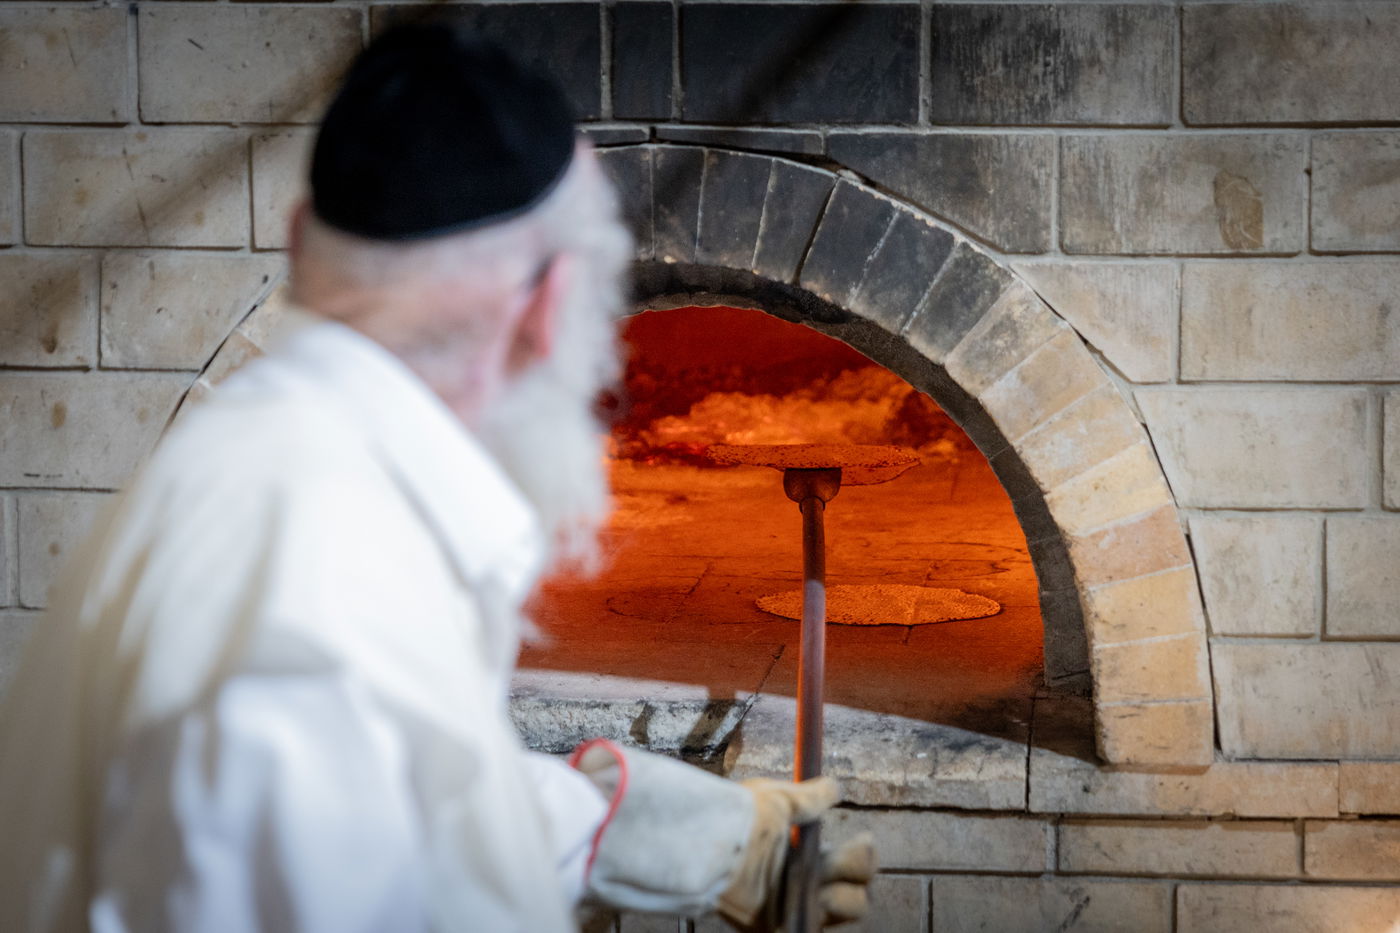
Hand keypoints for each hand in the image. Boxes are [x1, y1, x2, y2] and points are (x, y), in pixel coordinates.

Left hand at [717, 777, 875, 931]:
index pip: (854, 862)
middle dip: (858, 871)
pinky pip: (812, 931)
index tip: (863, 838)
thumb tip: (833, 787)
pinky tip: (813, 900)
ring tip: (819, 886)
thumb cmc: (743, 818)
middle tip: (834, 860)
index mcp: (805, 855)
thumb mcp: (780, 800)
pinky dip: (822, 916)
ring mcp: (795, 908)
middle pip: (858, 889)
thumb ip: (810, 797)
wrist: (712, 843)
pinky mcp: (780, 927)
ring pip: (849, 910)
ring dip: (844, 898)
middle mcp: (804, 884)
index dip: (864, 854)